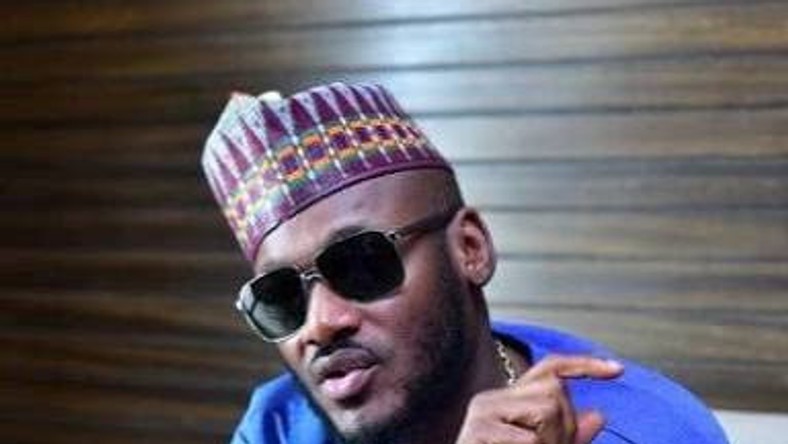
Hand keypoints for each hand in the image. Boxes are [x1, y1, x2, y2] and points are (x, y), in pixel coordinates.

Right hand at [455, 355, 622, 443]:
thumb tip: (598, 415)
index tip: (617, 370)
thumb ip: (569, 438)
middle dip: (565, 429)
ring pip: (546, 410)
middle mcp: (492, 399)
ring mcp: (482, 412)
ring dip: (552, 443)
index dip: (584, 365)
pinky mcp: (477, 429)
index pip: (549, 369)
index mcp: (508, 402)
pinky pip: (530, 439)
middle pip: (555, 392)